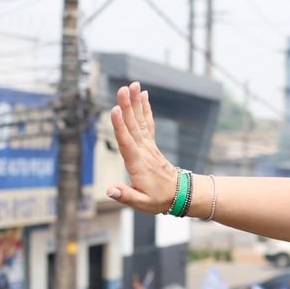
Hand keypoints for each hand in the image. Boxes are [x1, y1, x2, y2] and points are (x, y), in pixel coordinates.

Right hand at [105, 83, 180, 213]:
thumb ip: (126, 196)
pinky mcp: (150, 144)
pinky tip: (143, 95)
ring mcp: (148, 146)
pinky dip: (145, 108)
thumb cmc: (158, 199)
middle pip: (133, 126)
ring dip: (136, 102)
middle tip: (123, 88)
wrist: (179, 194)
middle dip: (127, 107)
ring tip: (133, 85)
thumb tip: (110, 190)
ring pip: (140, 121)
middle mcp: (143, 151)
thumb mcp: (142, 204)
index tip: (115, 109)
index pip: (126, 142)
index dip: (120, 126)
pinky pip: (147, 123)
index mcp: (138, 164)